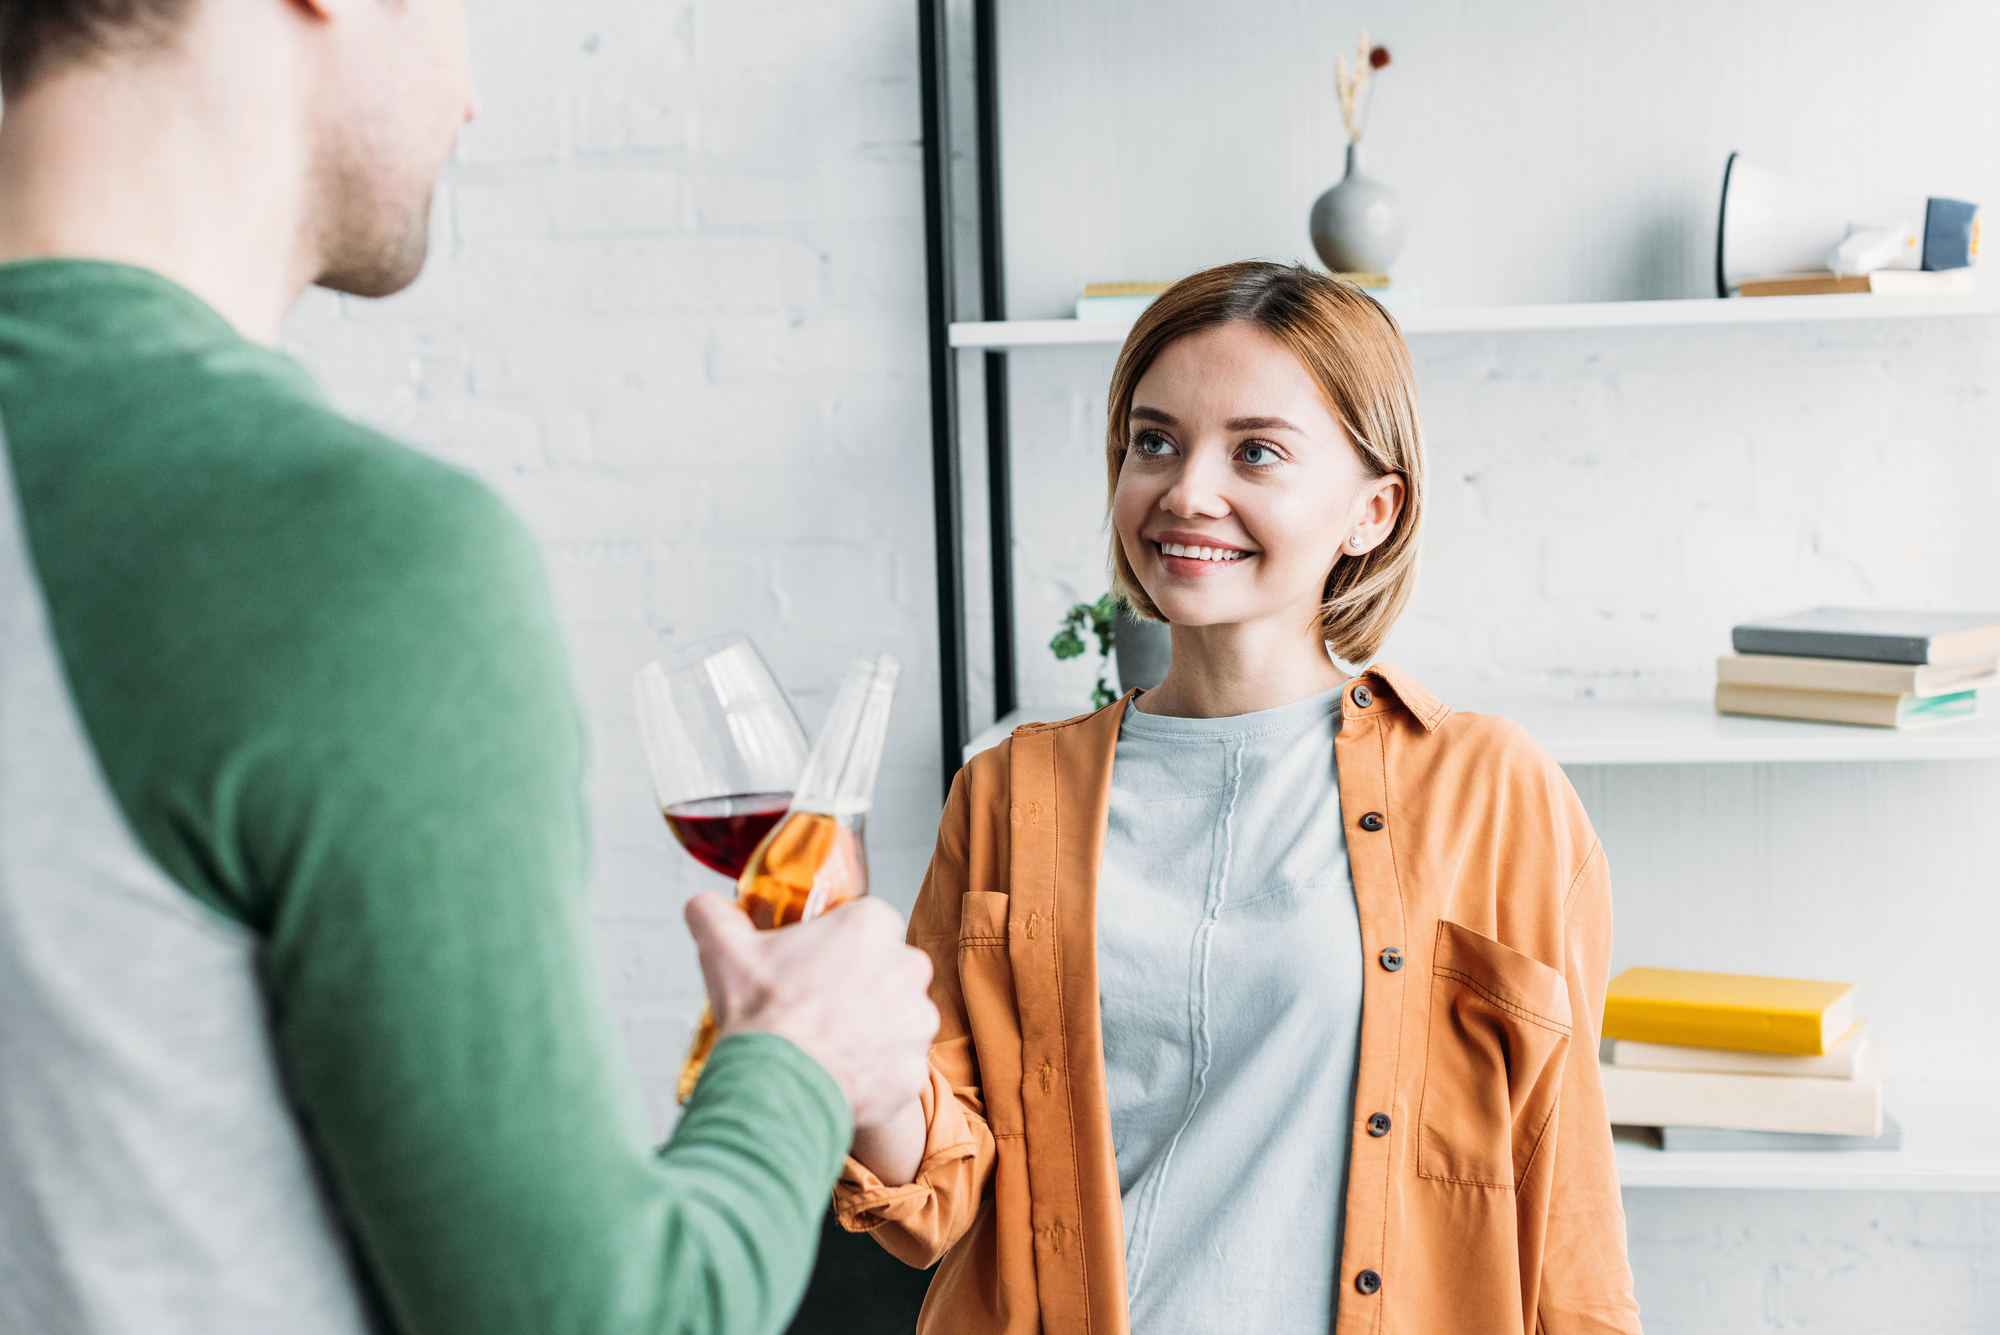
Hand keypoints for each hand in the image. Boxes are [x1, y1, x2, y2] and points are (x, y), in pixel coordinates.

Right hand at [685, 892, 937, 1130]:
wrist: (774, 1089)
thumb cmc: (759, 1016)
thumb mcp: (724, 950)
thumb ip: (714, 914)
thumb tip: (702, 905)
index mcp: (871, 927)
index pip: (870, 925)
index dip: (842, 946)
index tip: (818, 966)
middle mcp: (907, 968)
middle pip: (891, 971)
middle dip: (864, 988)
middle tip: (822, 1008)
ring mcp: (916, 1023)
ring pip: (900, 1021)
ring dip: (874, 1032)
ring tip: (829, 1047)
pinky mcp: (913, 1071)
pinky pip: (898, 1068)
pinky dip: (876, 1076)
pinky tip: (840, 1079)